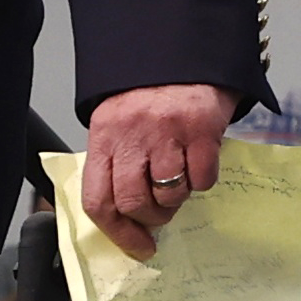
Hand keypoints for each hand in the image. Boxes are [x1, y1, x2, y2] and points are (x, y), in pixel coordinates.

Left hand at [80, 84, 237, 261]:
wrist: (184, 55)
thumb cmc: (148, 95)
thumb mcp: (117, 124)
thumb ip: (115, 164)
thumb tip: (123, 218)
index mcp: (104, 135)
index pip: (97, 199)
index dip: (116, 232)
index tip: (136, 245)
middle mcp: (131, 134)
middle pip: (132, 202)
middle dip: (149, 218)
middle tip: (159, 213)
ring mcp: (166, 132)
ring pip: (168, 194)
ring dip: (176, 199)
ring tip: (178, 180)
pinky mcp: (200, 129)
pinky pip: (202, 179)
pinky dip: (202, 180)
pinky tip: (198, 162)